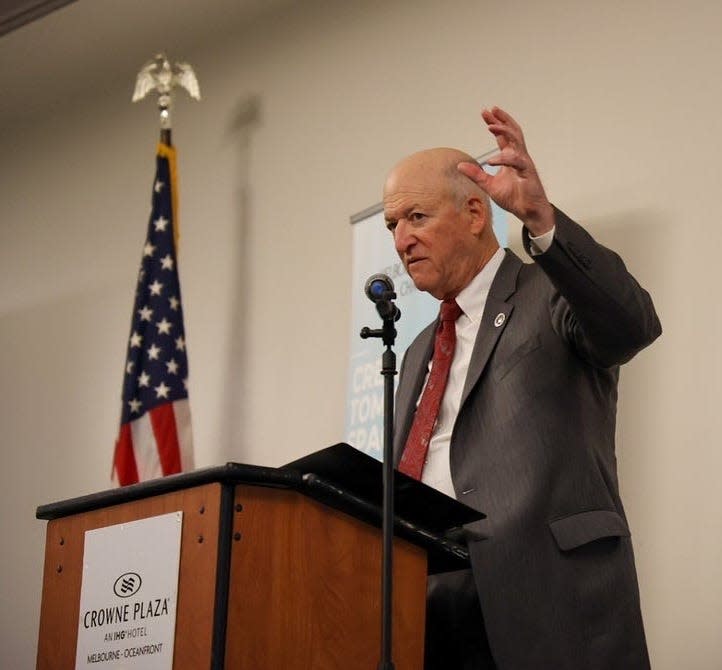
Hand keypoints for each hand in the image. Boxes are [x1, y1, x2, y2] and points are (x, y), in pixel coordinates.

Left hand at [457, 106, 554, 235]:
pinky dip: (504, 159)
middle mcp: (519, 156)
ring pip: (517, 141)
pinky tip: (491, 160)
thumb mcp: (489, 185)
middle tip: (490, 110)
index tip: (485, 113)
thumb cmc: (514, 197)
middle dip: (501, 120)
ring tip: (490, 126)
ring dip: (504, 131)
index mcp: (510, 158)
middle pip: (512, 132)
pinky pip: (517, 161)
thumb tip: (459, 166)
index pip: (503, 136)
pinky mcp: (528, 172)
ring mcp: (524, 163)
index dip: (495, 124)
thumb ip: (476, 175)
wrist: (529, 211)